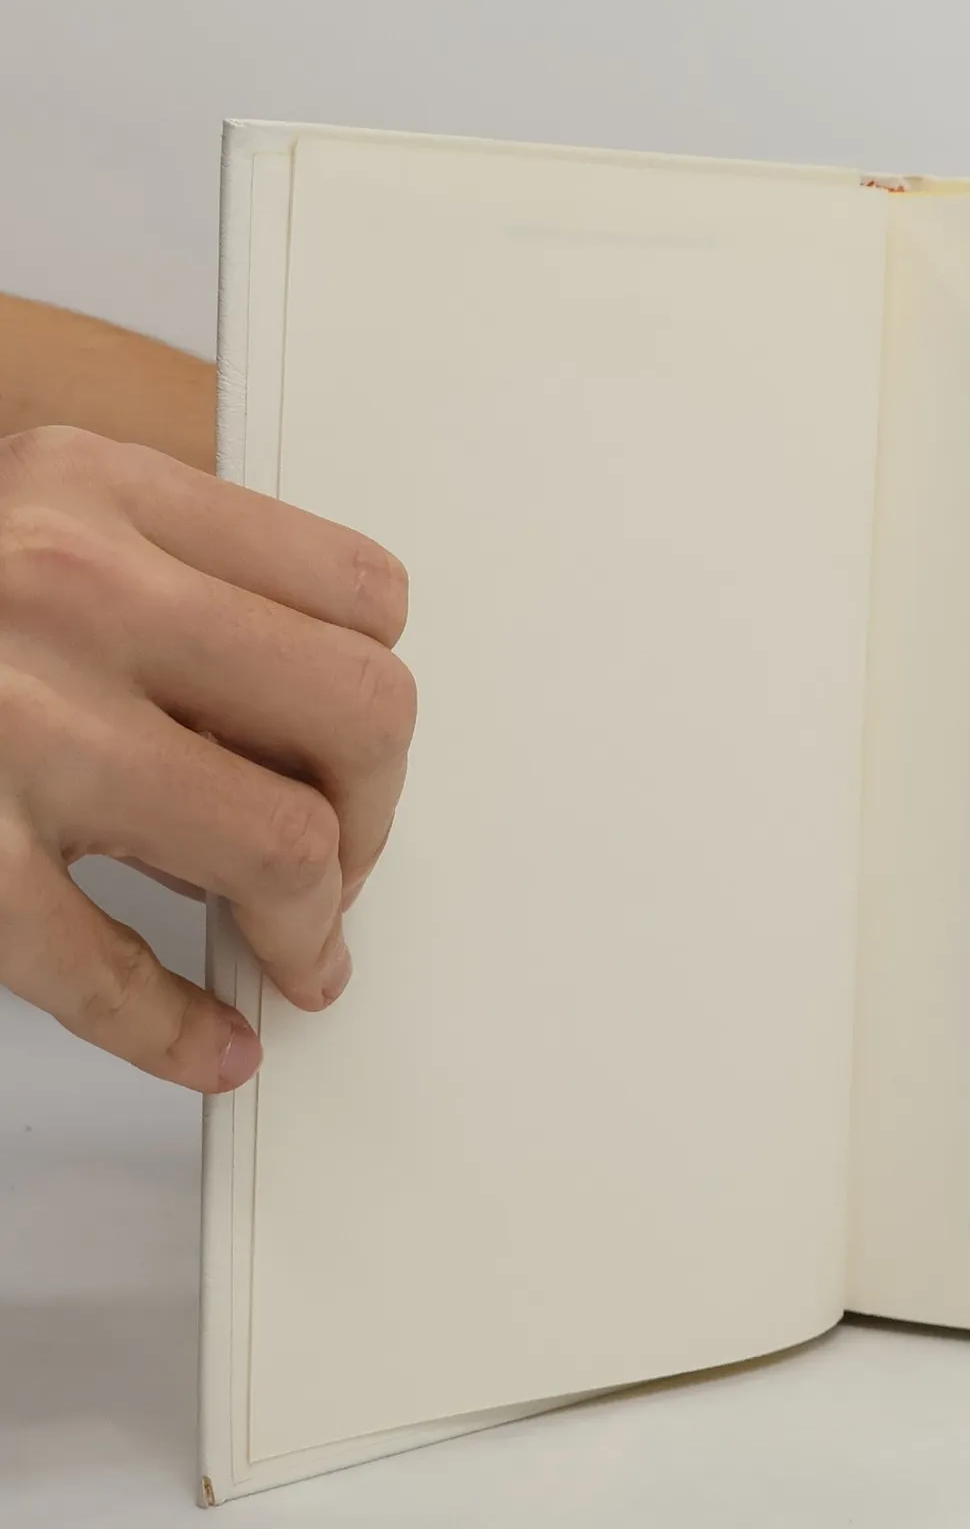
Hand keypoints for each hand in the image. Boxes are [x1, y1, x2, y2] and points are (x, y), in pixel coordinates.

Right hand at [0, 426, 414, 1091]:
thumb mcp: (22, 521)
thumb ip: (157, 577)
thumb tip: (310, 714)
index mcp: (92, 490)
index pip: (360, 595)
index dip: (375, 697)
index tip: (353, 755)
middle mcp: (61, 589)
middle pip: (362, 712)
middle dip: (373, 811)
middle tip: (338, 861)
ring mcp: (5, 726)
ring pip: (281, 841)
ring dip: (308, 921)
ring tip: (289, 947)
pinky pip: (108, 971)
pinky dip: (176, 1025)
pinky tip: (203, 1038)